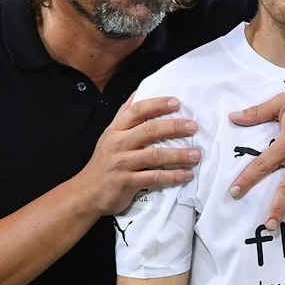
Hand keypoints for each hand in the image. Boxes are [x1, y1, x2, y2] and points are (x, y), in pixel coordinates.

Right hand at [81, 95, 200, 215]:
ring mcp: (123, 163)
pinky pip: (154, 177)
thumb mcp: (110, 135)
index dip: (157, 104)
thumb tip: (137, 92)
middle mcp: (119, 143)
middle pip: (149, 130)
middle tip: (193, 127)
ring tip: (196, 154)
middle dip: (174, 127)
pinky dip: (173, 176)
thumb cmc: (104, 161)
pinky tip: (186, 174)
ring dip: (178, 154)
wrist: (87, 192)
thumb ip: (124, 114)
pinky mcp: (128, 182)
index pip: (137, 110)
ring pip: (154, 155)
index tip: (177, 102)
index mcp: (116, 129)